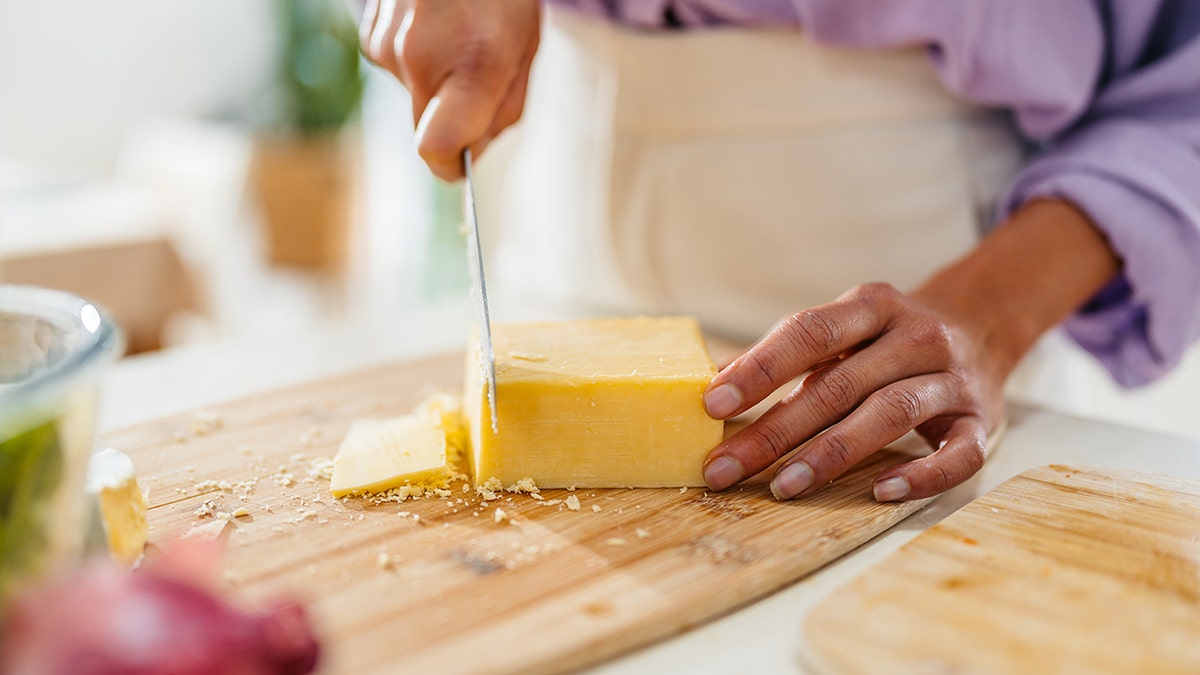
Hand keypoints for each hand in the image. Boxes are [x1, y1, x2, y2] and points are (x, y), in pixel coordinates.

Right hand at [359, 0, 539, 179]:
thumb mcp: (524, 51)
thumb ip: (502, 110)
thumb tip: (469, 156)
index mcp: (472, 66)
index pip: (438, 148)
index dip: (451, 166)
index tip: (463, 167)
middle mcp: (420, 59)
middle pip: (426, 130)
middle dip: (451, 122)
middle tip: (479, 85)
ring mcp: (388, 45)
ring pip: (413, 97)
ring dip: (436, 83)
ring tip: (460, 38)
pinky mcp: (371, 34)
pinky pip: (397, 69)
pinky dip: (418, 59)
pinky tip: (436, 26)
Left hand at [701, 283, 1004, 501]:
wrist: (983, 325)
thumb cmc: (888, 337)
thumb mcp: (843, 328)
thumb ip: (785, 353)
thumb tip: (714, 385)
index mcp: (872, 305)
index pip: (810, 333)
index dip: (760, 368)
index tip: (714, 404)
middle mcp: (915, 337)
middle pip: (838, 385)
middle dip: (775, 430)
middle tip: (726, 467)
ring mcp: (952, 379)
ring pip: (889, 414)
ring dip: (831, 454)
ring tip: (783, 486)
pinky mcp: (981, 420)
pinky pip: (958, 454)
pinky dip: (922, 474)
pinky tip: (881, 492)